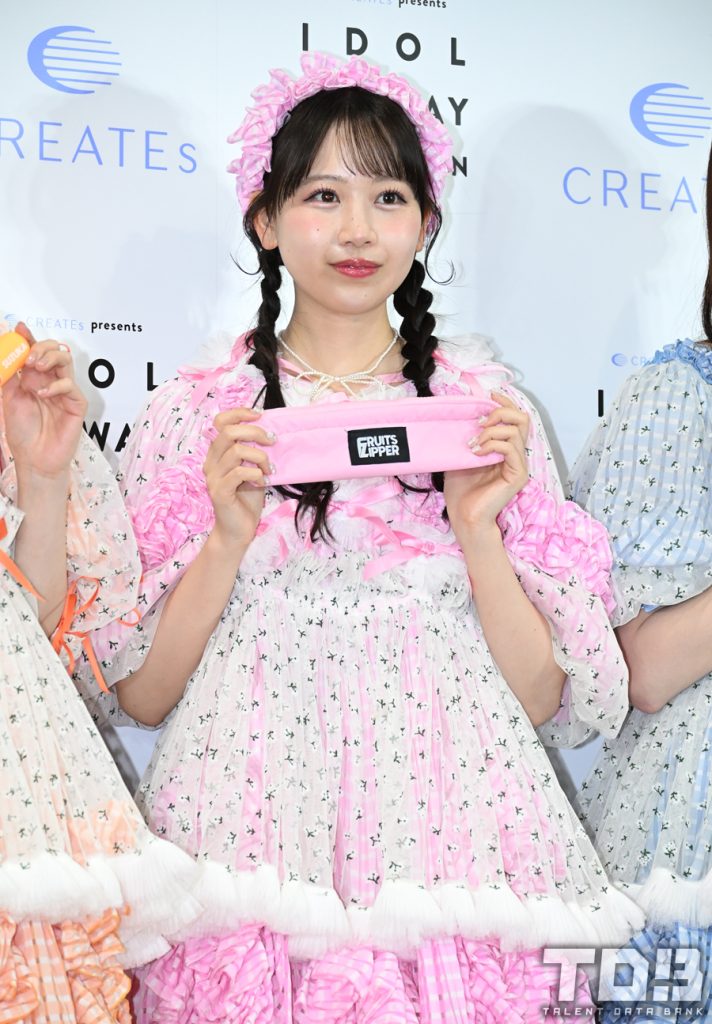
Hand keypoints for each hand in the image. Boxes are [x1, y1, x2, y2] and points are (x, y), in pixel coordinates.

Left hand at [2, 323, 87, 479]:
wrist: (34, 459)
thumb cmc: (23, 433)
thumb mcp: (8, 399)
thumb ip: (8, 376)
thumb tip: (4, 352)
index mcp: (34, 378)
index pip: (35, 351)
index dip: (29, 338)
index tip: (20, 329)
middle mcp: (50, 381)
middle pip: (54, 350)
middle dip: (41, 347)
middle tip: (29, 356)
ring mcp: (64, 391)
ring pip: (65, 360)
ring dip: (50, 357)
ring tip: (35, 367)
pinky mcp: (76, 403)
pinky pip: (70, 385)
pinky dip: (55, 385)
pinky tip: (42, 394)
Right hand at [203, 408, 274, 549]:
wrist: (238, 530)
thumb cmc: (246, 499)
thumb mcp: (252, 469)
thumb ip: (253, 452)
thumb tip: (270, 432)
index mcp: (217, 454)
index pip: (220, 422)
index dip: (239, 413)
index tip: (260, 416)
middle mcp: (211, 462)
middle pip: (228, 433)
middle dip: (255, 432)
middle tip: (272, 441)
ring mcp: (213, 478)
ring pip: (236, 452)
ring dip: (259, 457)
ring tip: (268, 469)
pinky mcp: (219, 492)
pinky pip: (239, 473)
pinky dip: (256, 474)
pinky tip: (263, 481)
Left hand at [444, 392, 529, 535]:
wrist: (464, 517)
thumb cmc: (461, 491)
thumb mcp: (461, 455)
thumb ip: (467, 436)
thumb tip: (461, 414)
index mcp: (505, 449)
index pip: (514, 418)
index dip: (505, 402)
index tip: (489, 395)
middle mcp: (516, 454)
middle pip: (522, 419)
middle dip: (500, 412)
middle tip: (479, 421)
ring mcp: (519, 465)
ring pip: (515, 431)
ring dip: (491, 431)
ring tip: (473, 443)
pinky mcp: (517, 474)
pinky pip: (510, 448)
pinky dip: (492, 444)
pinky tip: (476, 452)